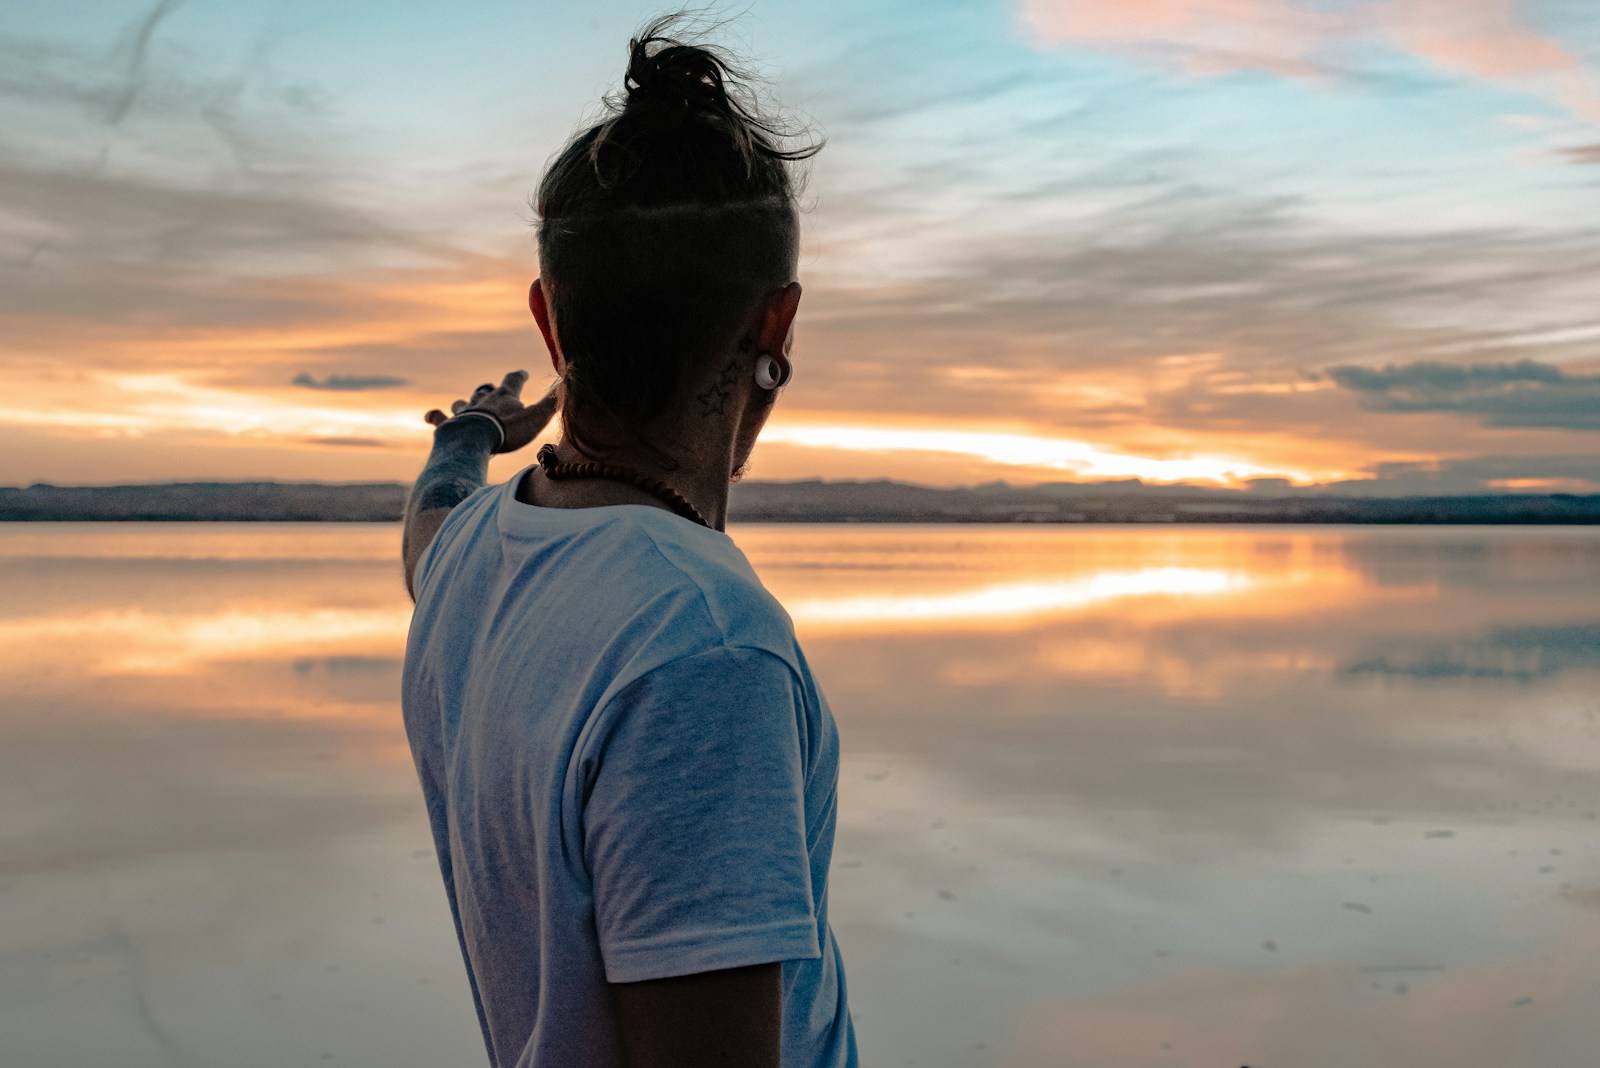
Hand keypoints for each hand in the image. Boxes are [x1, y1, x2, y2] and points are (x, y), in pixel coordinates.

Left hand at [424, 370, 560, 453]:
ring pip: (463, 403)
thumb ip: (551, 401)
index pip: (513, 380)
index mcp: (504, 397)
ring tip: (465, 406)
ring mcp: (463, 412)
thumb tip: (567, 382)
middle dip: (490, 392)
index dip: (518, 376)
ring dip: (465, 404)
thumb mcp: (536, 417)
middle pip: (486, 391)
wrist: (474, 440)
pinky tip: (431, 415)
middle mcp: (482, 400)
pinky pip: (439, 418)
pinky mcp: (447, 425)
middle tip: (492, 392)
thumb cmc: (507, 430)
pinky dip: (436, 416)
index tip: (522, 373)